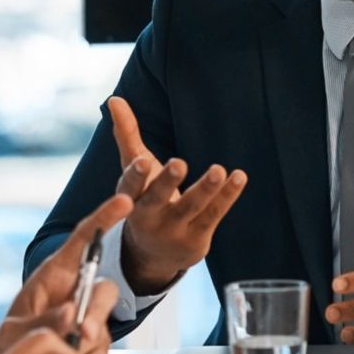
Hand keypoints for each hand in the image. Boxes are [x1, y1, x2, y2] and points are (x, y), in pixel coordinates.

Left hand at [0, 194, 132, 353]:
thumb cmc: (7, 341)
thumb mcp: (14, 329)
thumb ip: (41, 322)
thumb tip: (70, 316)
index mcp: (56, 274)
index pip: (84, 239)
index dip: (104, 218)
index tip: (124, 201)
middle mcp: (76, 292)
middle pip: (103, 288)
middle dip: (96, 310)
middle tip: (81, 332)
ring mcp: (87, 316)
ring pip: (104, 322)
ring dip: (85, 342)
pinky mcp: (94, 341)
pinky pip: (101, 350)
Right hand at [107, 97, 246, 295]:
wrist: (154, 255)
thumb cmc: (144, 199)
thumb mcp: (133, 170)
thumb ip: (126, 135)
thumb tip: (114, 98)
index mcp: (131, 198)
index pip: (130, 186)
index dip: (136, 175)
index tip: (142, 162)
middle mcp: (150, 217)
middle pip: (158, 199)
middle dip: (167, 182)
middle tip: (179, 163)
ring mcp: (174, 230)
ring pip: (191, 207)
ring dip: (205, 188)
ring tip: (218, 169)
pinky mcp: (197, 237)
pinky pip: (214, 214)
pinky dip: (226, 196)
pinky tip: (239, 177)